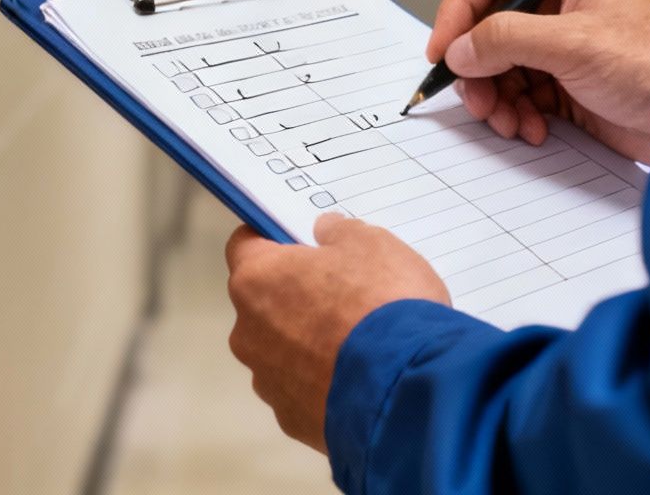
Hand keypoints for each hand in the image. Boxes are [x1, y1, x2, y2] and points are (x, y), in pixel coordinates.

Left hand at [225, 214, 449, 451]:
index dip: (272, 238)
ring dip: (310, 341)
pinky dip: (325, 380)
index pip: (244, 245)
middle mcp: (249, 331)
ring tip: (360, 339)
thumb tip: (326, 233)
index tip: (298, 240)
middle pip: (264, 300)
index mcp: (257, 279)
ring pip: (282, 349)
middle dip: (297, 294)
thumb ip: (340, 232)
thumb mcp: (372, 244)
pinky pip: (303, 389)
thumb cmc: (383, 307)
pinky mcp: (291, 417)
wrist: (405, 389)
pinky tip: (361, 374)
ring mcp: (267, 379)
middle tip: (344, 291)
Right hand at [429, 0, 649, 163]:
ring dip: (494, 97)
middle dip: (477, 67)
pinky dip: (514, 113)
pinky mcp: (563, 80)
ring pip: (496, 63)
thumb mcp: (574, 44)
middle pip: (485, 24)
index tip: (443, 50)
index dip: (457, 10)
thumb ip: (508, 39)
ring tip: (509, 122)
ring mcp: (558, 41)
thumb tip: (458, 49)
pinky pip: (516, 92)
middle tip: (477, 101)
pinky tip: (531, 128)